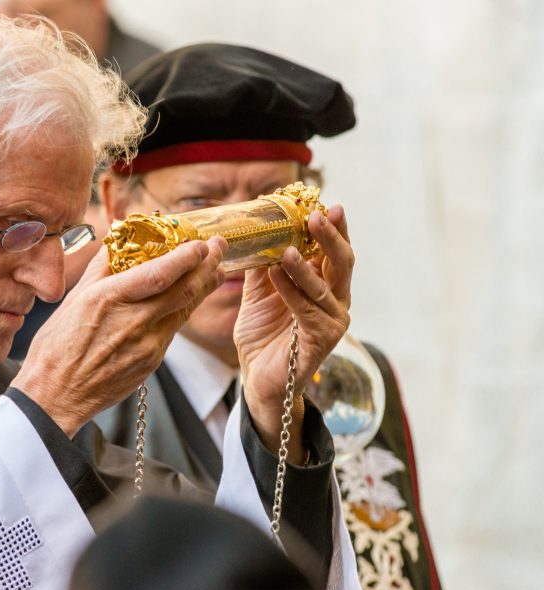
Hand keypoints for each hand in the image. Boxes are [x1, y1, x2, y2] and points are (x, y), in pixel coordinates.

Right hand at [13, 237, 227, 436]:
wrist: (56, 396)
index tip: (200, 242)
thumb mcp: (74, 299)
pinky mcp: (152, 361)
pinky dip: (184, 310)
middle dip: (208, 265)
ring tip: (215, 270)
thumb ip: (101, 267)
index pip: (160, 273)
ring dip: (204, 287)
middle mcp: (133, 321)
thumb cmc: (57, 347)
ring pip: (185, 310)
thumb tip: (119, 238)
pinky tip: (187, 299)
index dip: (187, 256)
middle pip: (185, 290)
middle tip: (219, 247)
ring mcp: (147, 345)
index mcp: (110, 299)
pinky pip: (173, 329)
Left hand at [234, 206, 352, 459]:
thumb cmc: (262, 336)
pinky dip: (292, 290)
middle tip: (318, 215)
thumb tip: (255, 232)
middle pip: (341, 262)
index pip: (332, 251)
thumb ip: (262, 266)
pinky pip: (308, 310)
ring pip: (325, 286)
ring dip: (305, 265)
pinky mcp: (323, 340)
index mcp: (324, 286)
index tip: (324, 204)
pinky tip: (277, 275)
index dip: (332, 228)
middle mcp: (335, 301)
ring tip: (287, 247)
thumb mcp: (258, 294)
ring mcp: (333, 321)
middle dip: (331, 237)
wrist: (256, 378)